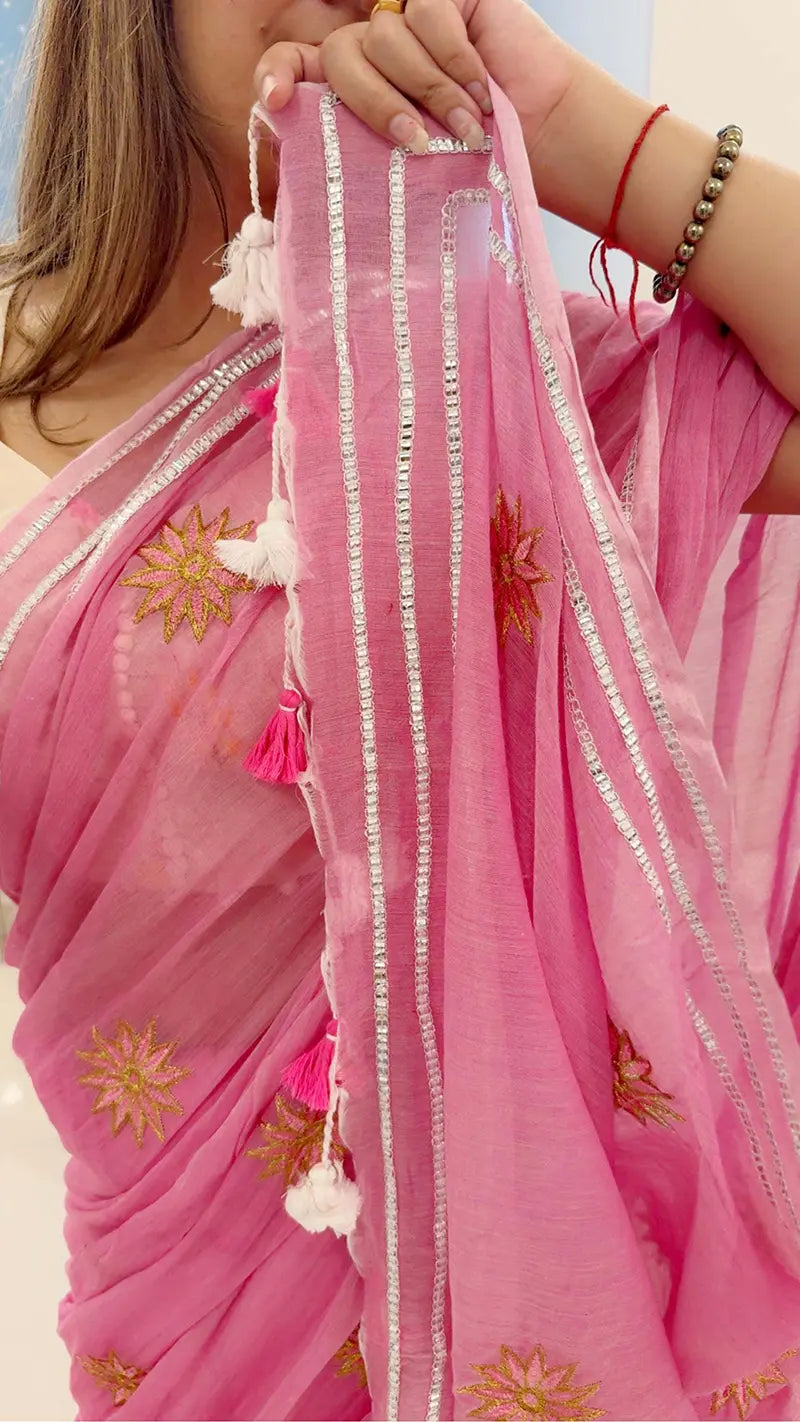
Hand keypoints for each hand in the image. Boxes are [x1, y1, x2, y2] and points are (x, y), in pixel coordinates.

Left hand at [255, 0, 574, 158]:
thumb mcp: (407, 169)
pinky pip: (425, 14)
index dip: (279, 75)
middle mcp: (372, 48)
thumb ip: (355, 155)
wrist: (543, 136)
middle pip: (340, 56)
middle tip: (417, 143)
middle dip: (375, 104)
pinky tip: (480, 89)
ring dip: (428, 91)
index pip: (295, 65)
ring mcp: (405, 17)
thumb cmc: (477, 164)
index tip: (273, 102)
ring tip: (465, 127)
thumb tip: (299, 179)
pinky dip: (452, 59)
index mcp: (352, 90)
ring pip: (383, 37)